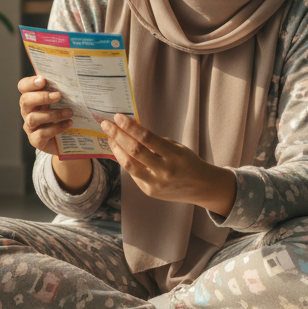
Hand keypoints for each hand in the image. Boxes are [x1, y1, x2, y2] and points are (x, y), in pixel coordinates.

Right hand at [18, 76, 91, 191]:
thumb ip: (61, 91)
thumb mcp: (62, 102)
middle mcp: (27, 111)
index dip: (30, 83)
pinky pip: (42, 133)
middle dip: (41, 97)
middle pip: (25, 100)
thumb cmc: (63, 116)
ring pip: (33, 118)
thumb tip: (73, 81)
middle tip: (58, 95)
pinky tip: (68, 123)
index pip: (23, 86)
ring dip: (52, 114)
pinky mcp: (35, 140)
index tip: (43, 80)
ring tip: (69, 112)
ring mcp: (30, 126)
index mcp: (32, 98)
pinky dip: (57, 127)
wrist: (66, 140)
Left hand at [99, 113, 236, 216]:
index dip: (130, 126)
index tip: (118, 116)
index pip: (147, 138)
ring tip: (109, 137)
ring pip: (129, 165)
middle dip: (117, 135)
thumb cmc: (187, 161)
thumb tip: (130, 129)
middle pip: (134, 151)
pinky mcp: (149, 192)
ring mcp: (156, 184)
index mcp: (174, 155)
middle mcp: (164, 171)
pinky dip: (125, 160)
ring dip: (116, 149)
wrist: (201, 187)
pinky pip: (133, 174)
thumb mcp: (176, 147)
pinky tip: (120, 151)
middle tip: (106, 124)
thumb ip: (154, 141)